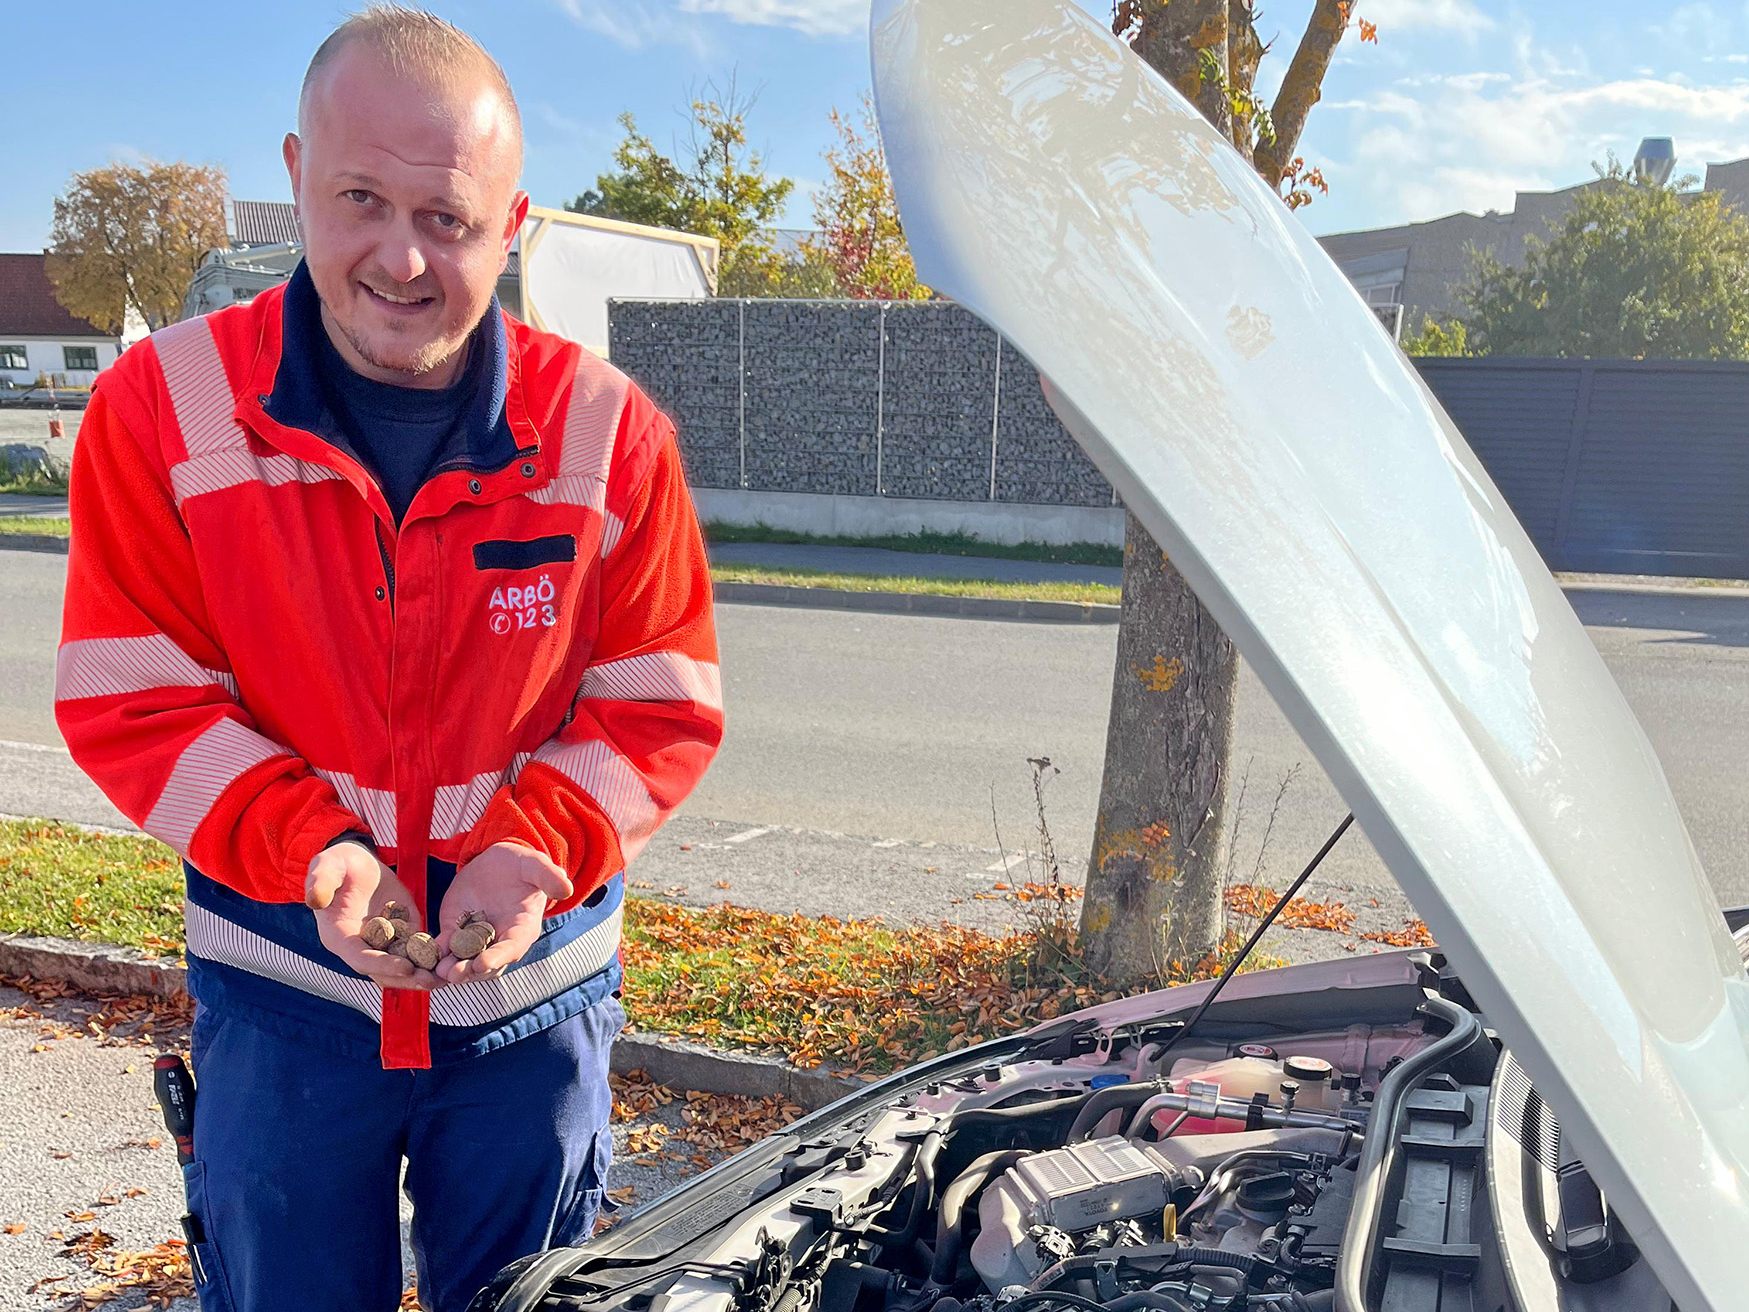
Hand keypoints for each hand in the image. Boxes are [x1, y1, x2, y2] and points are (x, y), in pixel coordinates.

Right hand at [305, 841, 437, 989]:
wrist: (356, 862)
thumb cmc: (337, 864)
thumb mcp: (326, 866)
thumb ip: (321, 882)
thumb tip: (315, 900)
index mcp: (339, 936)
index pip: (360, 958)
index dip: (381, 965)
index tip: (404, 968)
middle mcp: (360, 946)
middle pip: (382, 971)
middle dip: (406, 978)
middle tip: (431, 981)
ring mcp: (381, 942)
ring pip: (400, 967)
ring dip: (421, 975)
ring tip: (445, 979)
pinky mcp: (400, 932)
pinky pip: (415, 950)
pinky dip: (431, 958)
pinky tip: (450, 962)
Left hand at [435, 842, 572, 983]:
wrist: (496, 861)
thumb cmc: (520, 864)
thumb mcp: (535, 865)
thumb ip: (548, 876)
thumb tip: (566, 888)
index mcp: (522, 929)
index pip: (511, 948)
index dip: (498, 957)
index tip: (483, 963)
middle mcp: (499, 940)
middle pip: (486, 964)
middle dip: (470, 971)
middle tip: (454, 974)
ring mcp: (475, 938)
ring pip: (463, 962)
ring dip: (451, 969)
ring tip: (438, 971)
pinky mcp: (455, 930)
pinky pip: (444, 946)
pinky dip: (435, 953)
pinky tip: (424, 954)